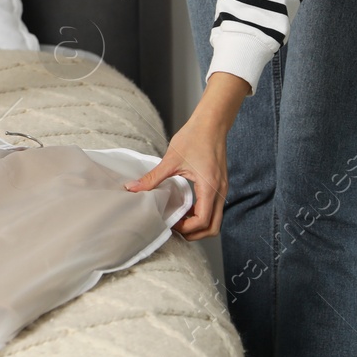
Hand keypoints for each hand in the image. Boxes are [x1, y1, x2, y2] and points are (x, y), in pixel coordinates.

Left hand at [125, 71, 249, 239]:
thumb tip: (134, 188)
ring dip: (199, 225)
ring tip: (179, 218)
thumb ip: (153, 177)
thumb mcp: (171, 159)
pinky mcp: (220, 185)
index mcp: (209, 187)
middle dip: (195, 234)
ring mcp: (222, 189)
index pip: (203, 221)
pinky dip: (202, 214)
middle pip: (213, 228)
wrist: (211, 122)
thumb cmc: (194, 137)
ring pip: (215, 220)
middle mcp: (220, 191)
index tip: (171, 223)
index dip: (187, 228)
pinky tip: (186, 206)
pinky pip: (214, 208)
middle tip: (176, 227)